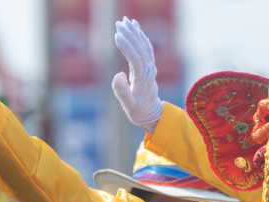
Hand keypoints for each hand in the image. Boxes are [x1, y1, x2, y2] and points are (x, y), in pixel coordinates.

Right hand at [112, 18, 163, 133]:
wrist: (151, 114)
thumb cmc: (139, 111)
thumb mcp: (129, 106)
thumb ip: (123, 93)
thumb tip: (117, 76)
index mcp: (142, 80)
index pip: (136, 59)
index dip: (127, 46)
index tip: (117, 35)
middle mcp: (148, 71)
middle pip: (140, 49)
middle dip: (130, 34)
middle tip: (119, 23)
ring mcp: (150, 68)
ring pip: (144, 46)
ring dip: (135, 32)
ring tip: (126, 20)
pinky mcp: (149, 66)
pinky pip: (146, 49)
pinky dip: (141, 37)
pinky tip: (136, 28)